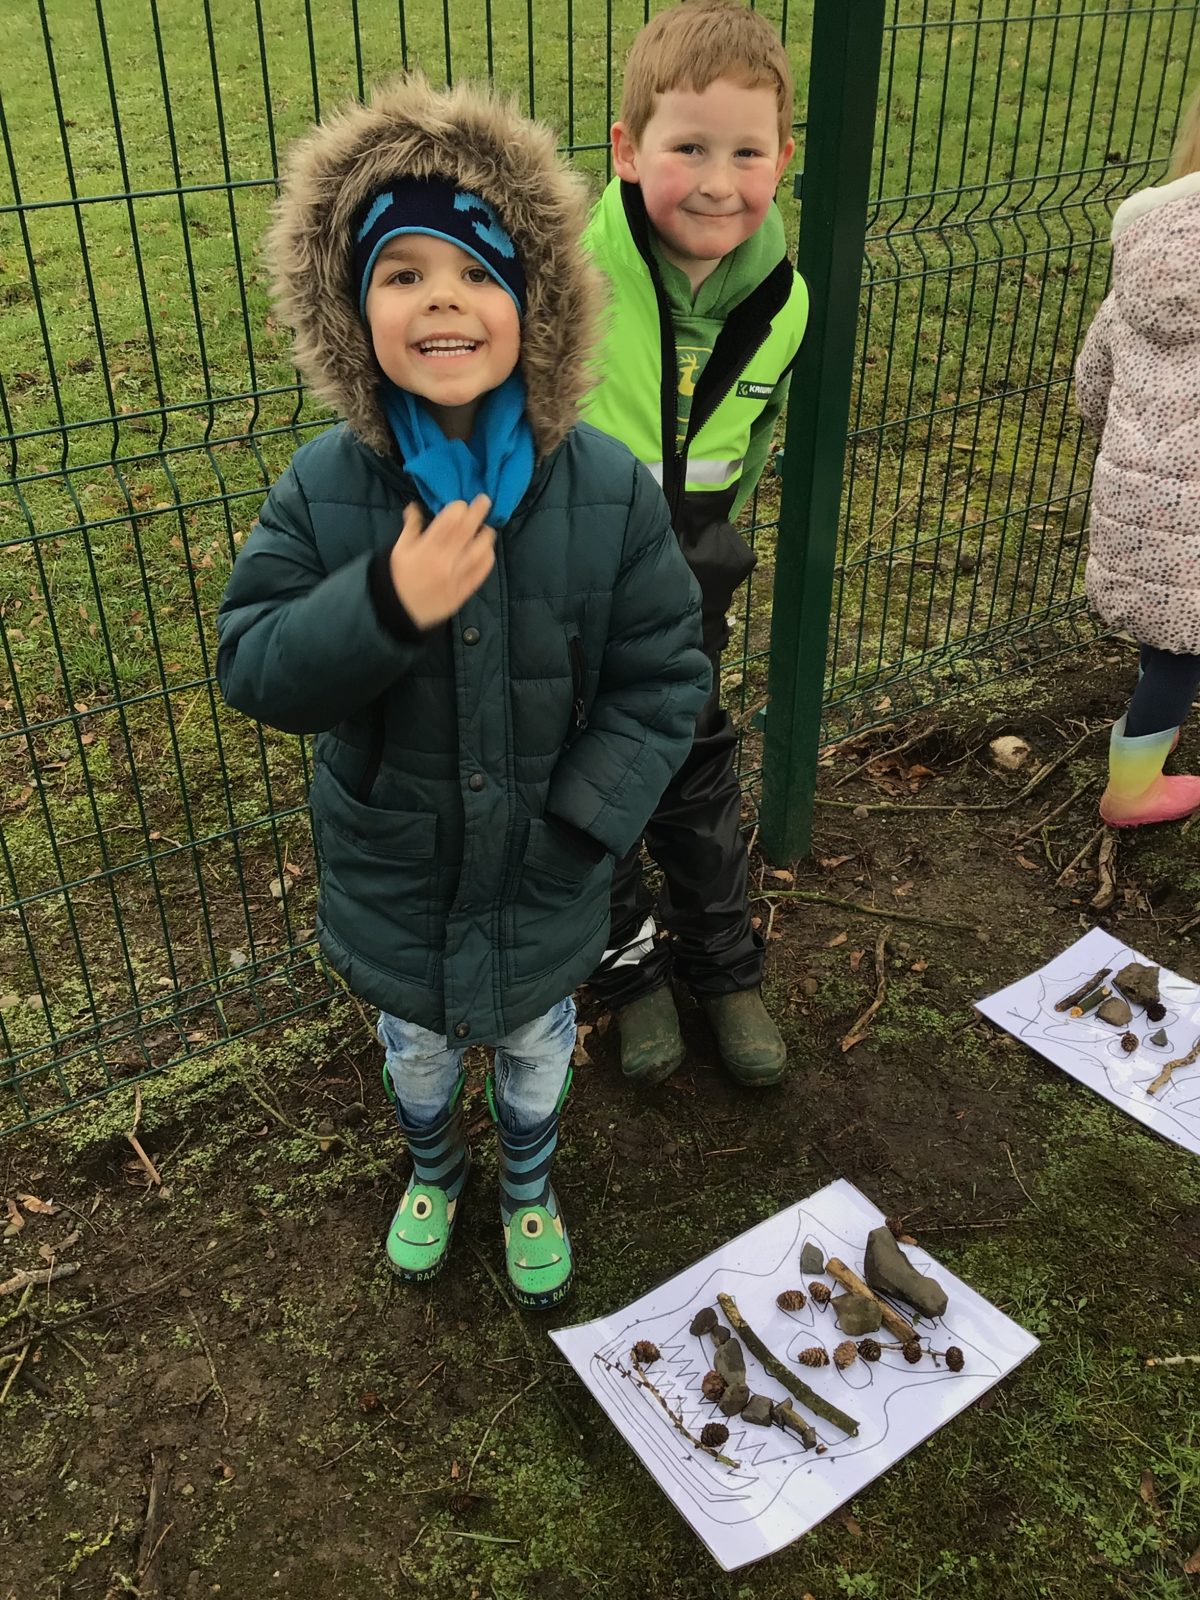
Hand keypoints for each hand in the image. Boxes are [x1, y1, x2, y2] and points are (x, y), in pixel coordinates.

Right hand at [388, 495, 495, 627]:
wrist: (399, 611)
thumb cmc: (398, 577)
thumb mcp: (399, 549)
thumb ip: (410, 527)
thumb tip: (414, 507)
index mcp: (427, 548)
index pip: (451, 520)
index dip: (459, 508)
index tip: (462, 505)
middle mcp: (445, 560)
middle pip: (468, 530)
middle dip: (479, 512)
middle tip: (485, 501)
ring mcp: (457, 576)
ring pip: (481, 551)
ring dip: (486, 536)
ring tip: (485, 530)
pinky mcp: (464, 591)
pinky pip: (482, 572)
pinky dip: (487, 558)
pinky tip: (486, 551)